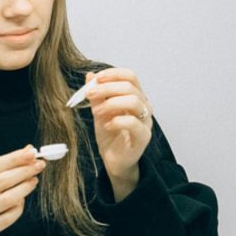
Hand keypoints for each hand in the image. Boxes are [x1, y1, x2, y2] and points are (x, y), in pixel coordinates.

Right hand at [0, 146, 44, 235]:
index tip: (33, 153)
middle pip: (2, 181)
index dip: (16, 158)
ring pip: (7, 199)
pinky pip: (8, 217)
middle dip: (24, 171)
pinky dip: (19, 207)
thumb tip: (29, 149)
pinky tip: (22, 201)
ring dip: (25, 188)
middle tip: (40, 165)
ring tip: (34, 181)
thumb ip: (4, 167)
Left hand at [85, 67, 152, 199]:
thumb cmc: (110, 135)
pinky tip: (106, 125)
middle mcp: (144, 106)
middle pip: (130, 87)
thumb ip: (97, 95)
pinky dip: (117, 121)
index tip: (96, 79)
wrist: (114, 161)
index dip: (113, 74)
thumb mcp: (99, 112)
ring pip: (133, 101)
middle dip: (107, 88)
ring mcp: (146, 121)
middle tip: (89, 94)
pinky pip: (133, 123)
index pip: (130, 76)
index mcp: (135, 97)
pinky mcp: (144, 136)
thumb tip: (90, 75)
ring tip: (97, 112)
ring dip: (110, 103)